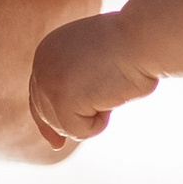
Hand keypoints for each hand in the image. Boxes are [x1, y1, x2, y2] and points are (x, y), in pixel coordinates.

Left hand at [30, 10, 158, 147]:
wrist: (143, 38)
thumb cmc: (133, 46)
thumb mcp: (97, 58)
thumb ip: (80, 78)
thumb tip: (72, 110)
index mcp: (48, 50)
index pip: (39, 95)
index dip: (48, 121)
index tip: (57, 145)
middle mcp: (41, 64)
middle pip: (48, 115)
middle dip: (75, 120)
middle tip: (100, 108)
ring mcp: (48, 81)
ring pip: (65, 126)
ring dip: (94, 117)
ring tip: (111, 88)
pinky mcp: (61, 99)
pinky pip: (79, 131)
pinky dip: (100, 123)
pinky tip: (111, 98)